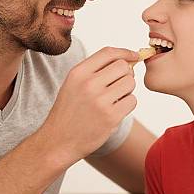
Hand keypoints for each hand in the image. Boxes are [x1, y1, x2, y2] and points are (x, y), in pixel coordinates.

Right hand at [40, 46, 138, 162]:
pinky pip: (132, 101)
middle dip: (126, 74)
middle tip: (119, 84)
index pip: (108, 52)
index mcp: (78, 73)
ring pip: (130, 83)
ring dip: (128, 90)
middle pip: (123, 66)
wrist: (58, 141)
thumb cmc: (69, 111)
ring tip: (115, 98)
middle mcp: (88, 84)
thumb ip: (95, 70)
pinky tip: (116, 110)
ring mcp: (100, 101)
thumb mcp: (73, 84)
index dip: (125, 52)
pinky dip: (128, 104)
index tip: (134, 56)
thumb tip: (128, 59)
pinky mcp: (110, 117)